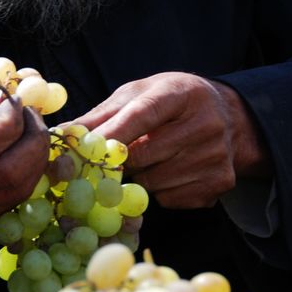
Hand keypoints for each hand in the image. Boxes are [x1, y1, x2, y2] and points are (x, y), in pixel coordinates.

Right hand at [0, 83, 49, 236]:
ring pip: (16, 190)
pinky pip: (7, 202)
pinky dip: (21, 177)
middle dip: (35, 140)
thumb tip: (6, 102)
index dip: (12, 120)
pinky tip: (13, 156)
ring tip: (27, 134)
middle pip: (10, 172)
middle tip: (33, 118)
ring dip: (33, 159)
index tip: (15, 102)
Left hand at [75, 72, 269, 208]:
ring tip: (152, 157)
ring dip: (141, 176)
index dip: (112, 133)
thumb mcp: (140, 94)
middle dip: (120, 159)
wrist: (229, 117)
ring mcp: (217, 156)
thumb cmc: (172, 102)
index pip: (143, 114)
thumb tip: (62, 135)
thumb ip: (102, 114)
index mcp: (183, 92)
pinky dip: (161, 190)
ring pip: (154, 182)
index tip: (84, 150)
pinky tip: (172, 170)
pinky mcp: (220, 183)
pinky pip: (170, 198)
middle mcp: (207, 123)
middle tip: (114, 155)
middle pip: (144, 154)